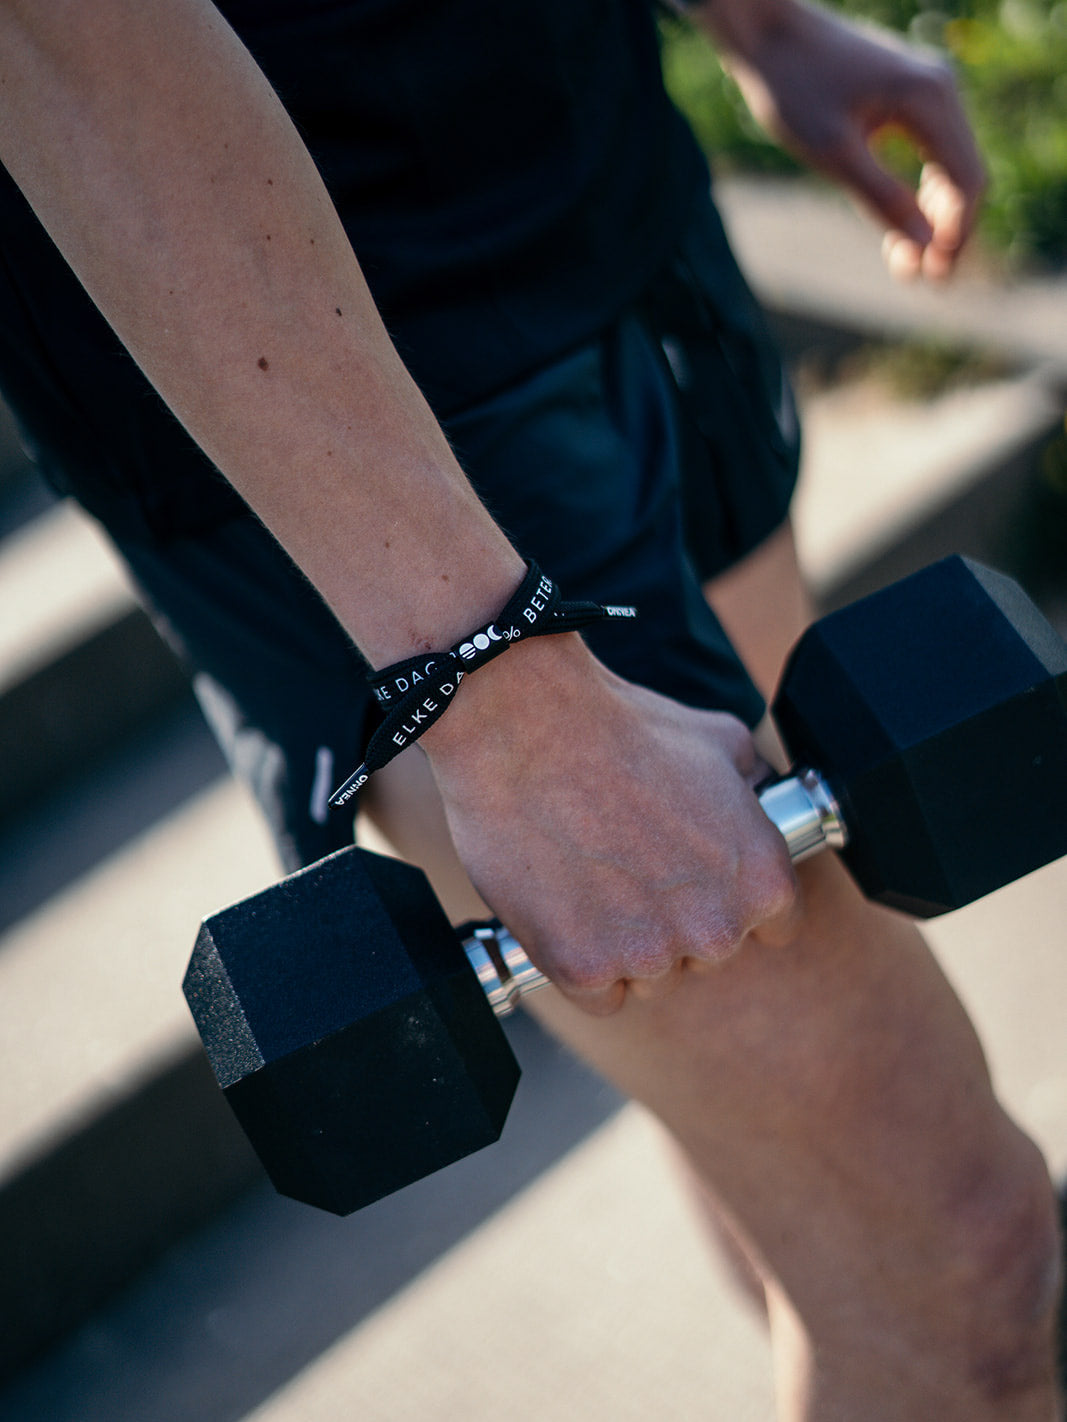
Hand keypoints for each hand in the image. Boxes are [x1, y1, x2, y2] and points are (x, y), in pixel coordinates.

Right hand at [422, 635, 798, 1014]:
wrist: (525, 726)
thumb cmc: (618, 726)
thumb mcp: (719, 740)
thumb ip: (753, 784)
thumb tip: (762, 793)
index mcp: (762, 879)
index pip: (772, 928)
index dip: (731, 900)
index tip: (698, 884)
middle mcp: (715, 928)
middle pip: (706, 956)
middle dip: (674, 921)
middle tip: (630, 865)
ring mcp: (649, 955)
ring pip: (648, 977)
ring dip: (624, 943)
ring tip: (590, 875)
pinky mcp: (583, 970)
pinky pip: (597, 994)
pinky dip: (579, 963)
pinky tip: (565, 908)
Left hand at [700, 0, 985, 280]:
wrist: (766, 33)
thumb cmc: (793, 88)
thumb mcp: (834, 154)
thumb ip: (883, 199)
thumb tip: (926, 245)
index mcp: (929, 100)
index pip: (965, 181)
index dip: (955, 235)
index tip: (932, 277)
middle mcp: (939, 89)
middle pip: (964, 174)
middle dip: (946, 230)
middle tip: (919, 279)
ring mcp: (926, 88)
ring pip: (948, 164)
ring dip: (932, 215)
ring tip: (906, 262)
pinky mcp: (906, 93)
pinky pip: (929, 149)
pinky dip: (919, 189)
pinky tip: (897, 224)